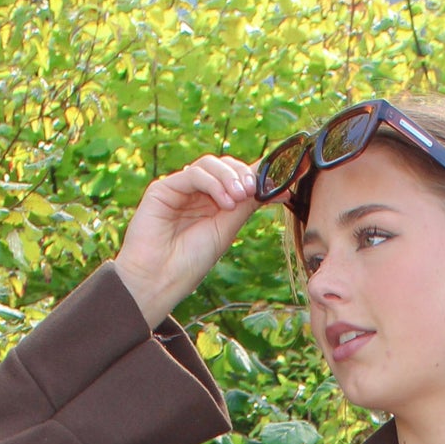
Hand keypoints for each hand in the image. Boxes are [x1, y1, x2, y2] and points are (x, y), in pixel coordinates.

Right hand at [112, 155, 259, 326]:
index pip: (236, 179)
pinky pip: (193, 173)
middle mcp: (196, 194)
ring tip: (238, 198)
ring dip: (229, 177)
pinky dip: (213, 183)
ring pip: (209, 164)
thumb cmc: (189, 262)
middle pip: (224, 166)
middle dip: (242, 174)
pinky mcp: (163, 189)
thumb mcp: (226, 230)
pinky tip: (224, 202)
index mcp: (212, 205)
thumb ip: (246, 205)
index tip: (285, 181)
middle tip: (253, 190)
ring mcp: (180, 190)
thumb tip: (275, 184)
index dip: (259, 175)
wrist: (159, 279)